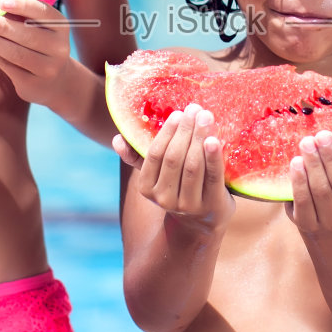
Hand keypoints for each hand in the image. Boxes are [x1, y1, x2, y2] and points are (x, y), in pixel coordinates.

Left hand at [0, 0, 73, 105]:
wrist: (55, 81)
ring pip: (17, 54)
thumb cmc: (39, 45)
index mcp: (60, 27)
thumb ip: (20, 17)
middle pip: (28, 35)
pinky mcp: (33, 84)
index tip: (1, 1)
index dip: (23, 6)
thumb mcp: (38, 28)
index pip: (43, 13)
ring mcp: (48, 68)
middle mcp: (59, 48)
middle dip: (1, 27)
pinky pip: (9, 68)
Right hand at [114, 104, 232, 234]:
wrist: (202, 221)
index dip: (167, 133)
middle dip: (185, 131)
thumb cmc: (177, 187)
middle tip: (195, 109)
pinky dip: (213, 157)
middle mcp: (166, 199)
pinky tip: (214, 139)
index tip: (178, 114)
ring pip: (192, 166)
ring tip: (206, 117)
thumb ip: (137, 157)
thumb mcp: (155, 176)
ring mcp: (189, 205)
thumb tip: (116, 139)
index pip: (156, 156)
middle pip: (174, 159)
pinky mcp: (212, 205)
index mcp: (147, 189)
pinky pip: (212, 177)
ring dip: (199, 138)